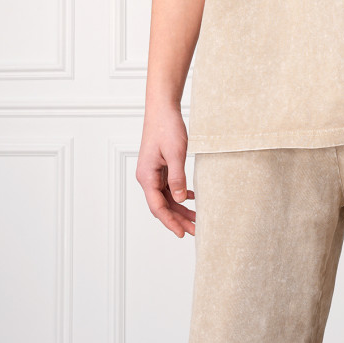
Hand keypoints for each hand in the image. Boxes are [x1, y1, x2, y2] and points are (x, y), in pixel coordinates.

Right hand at [135, 105, 195, 238]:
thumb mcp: (176, 153)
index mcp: (147, 176)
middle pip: (162, 205)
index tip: (182, 234)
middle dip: (178, 219)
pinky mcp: (160, 167)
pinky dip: (179, 194)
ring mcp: (153, 172)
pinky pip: (168, 187)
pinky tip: (191, 197)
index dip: (170, 222)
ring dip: (180, 208)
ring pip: (166, 197)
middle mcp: (147, 177)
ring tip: (196, 218)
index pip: (157, 207)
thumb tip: (180, 200)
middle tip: (195, 230)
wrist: (162, 109)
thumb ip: (177, 177)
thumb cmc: (167, 127)